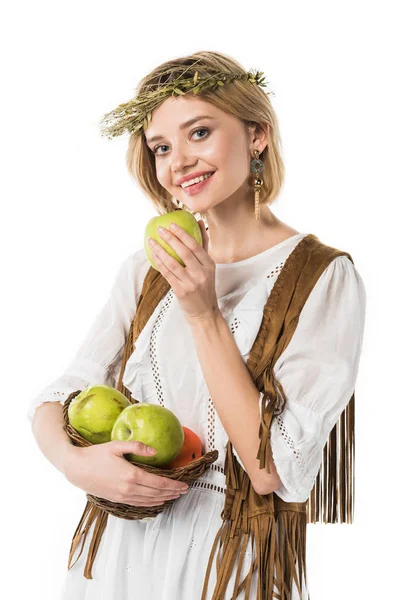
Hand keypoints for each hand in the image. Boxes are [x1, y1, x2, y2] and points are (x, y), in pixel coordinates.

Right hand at [64, 440, 188, 506]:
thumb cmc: (96, 455)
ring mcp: (123, 496)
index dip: (173, 485)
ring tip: (174, 496)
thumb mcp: (116, 445)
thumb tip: (155, 450)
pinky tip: (156, 501)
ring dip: (163, 499)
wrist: (76, 469)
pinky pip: (138, 504)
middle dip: (172, 492)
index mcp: (131, 475)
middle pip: (156, 493)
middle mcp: (129, 489)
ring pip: (149, 501)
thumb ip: (137, 446)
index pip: (159, 483)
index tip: (184, 484)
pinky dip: (150, 503)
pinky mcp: (117, 500)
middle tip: (184, 491)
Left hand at [148, 219, 218, 321]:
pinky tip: (153, 255)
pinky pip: (167, 274)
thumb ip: (203, 245)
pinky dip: (159, 263)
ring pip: (173, 263)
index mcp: (209, 265)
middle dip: (170, 238)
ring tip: (151, 241)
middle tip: (160, 229)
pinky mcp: (181, 291)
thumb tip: (200, 222)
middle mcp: (201, 273)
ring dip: (160, 250)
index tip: (172, 224)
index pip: (195, 245)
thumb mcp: (208, 267)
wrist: (204, 311)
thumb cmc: (204, 286)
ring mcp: (191, 283)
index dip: (182, 234)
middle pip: (184, 252)